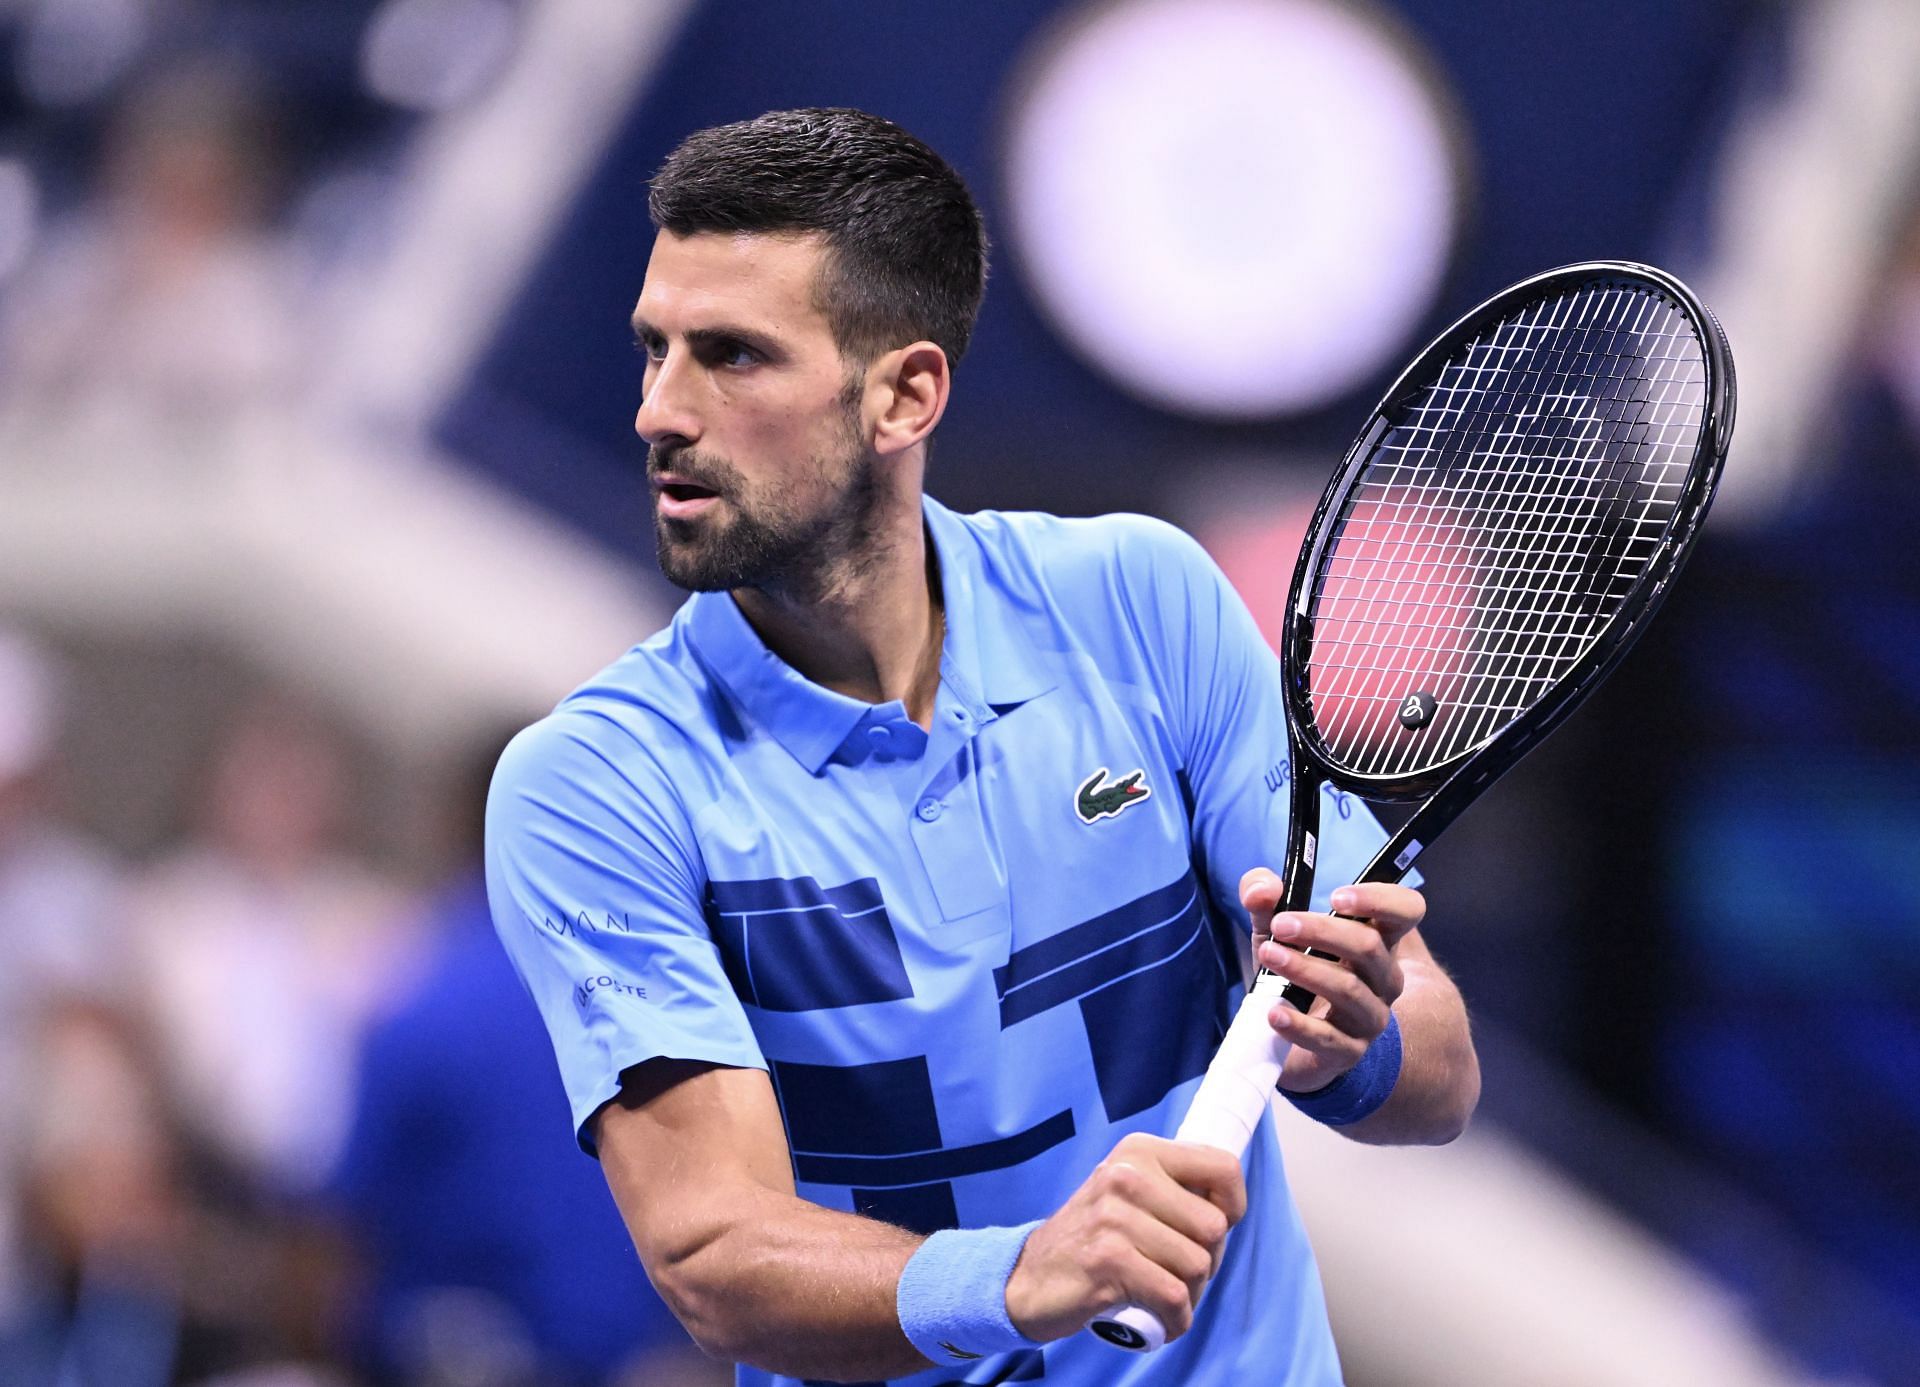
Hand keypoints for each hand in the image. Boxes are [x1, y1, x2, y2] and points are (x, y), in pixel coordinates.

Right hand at [1004, 1132, 1245, 1343]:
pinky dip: (1175, 1319)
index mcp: (1139, 1151)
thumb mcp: (1127, 1192)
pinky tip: (1161, 1319)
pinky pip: (1174, 1296)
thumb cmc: (1092, 1238)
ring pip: (1197, 1265)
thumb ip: (1173, 1187)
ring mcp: (1115, 1217)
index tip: (1211, 1229)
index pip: (1224, 1167)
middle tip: (1177, 1271)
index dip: (1233, 1206)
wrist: (1029, 1276)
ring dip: (1190, 1294)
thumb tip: (1229, 1205)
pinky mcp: (1108, 1261)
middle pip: (1214, 1227)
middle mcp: (1127, 1175)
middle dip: (1207, 1261)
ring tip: (1163, 1295)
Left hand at [1239, 867, 1424, 1093]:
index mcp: (1377, 940)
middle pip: (1370, 947)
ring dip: (1306, 969)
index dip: (1380, 899)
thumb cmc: (1292, 976)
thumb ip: (1264, 900)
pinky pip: (1329, 1038)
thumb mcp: (1274, 931)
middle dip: (1323, 931)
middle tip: (1280, 925)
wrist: (1285, 1042)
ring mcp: (1370, 1017)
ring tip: (1268, 955)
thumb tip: (1261, 889)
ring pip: (1349, 989)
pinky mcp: (1348, 1052)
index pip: (1406, 910)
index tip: (1335, 897)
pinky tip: (1274, 1014)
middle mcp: (1383, 978)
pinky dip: (1299, 1024)